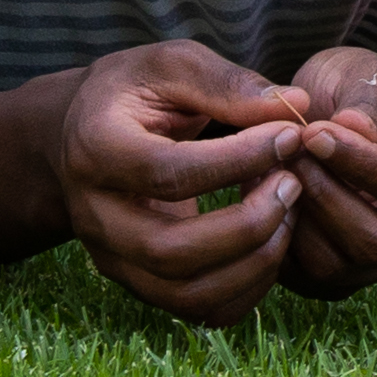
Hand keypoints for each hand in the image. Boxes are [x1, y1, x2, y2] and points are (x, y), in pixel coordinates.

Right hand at [43, 40, 313, 328]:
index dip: (238, 159)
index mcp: (95, 150)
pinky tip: (272, 240)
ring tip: (289, 212)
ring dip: (253, 262)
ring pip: (186, 295)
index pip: (167, 173)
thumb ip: (227, 83)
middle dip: (248, 225)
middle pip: (170, 252)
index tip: (289, 136)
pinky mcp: (139, 282)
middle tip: (293, 183)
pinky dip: (248, 288)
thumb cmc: (134, 92)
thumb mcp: (170, 66)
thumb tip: (295, 106)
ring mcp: (114, 258)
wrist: (82, 136)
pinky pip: (199, 310)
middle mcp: (95, 216)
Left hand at [279, 47, 376, 294]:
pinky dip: (284, 241)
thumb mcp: (367, 75)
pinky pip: (310, 279)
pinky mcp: (349, 278)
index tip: (313, 133)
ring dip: (300, 219)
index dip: (359, 164)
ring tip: (275, 169)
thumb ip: (366, 102)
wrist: (342, 114)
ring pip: (340, 266)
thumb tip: (354, 128)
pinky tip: (271, 195)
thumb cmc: (363, 90)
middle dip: (325, 197)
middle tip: (286, 153)